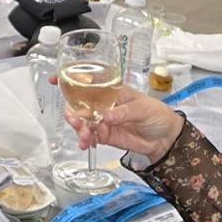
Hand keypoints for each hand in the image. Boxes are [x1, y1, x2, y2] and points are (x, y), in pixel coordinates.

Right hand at [68, 87, 184, 163]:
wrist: (165, 138)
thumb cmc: (157, 114)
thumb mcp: (142, 108)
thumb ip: (124, 112)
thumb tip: (107, 116)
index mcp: (112, 90)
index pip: (89, 81)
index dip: (71, 79)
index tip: (56, 79)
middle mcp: (104, 104)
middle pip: (79, 103)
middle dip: (71, 110)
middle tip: (74, 119)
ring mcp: (103, 120)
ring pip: (82, 121)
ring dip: (78, 128)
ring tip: (83, 135)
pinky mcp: (105, 135)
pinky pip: (89, 136)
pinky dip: (85, 140)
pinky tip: (86, 143)